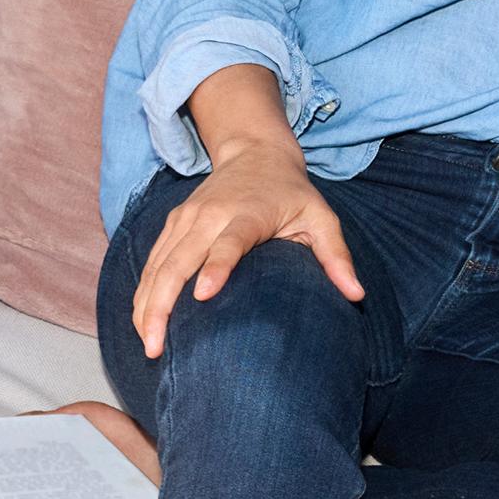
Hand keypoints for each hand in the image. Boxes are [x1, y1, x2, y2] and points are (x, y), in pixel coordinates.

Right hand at [131, 66, 364, 358]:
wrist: (255, 152)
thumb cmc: (292, 194)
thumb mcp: (321, 217)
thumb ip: (336, 255)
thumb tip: (356, 295)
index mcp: (249, 214)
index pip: (229, 243)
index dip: (216, 267)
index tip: (202, 296)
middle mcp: (210, 215)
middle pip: (178, 261)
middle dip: (163, 304)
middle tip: (156, 346)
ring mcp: (186, 219)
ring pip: (157, 265)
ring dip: (146, 305)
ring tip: (146, 344)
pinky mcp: (172, 224)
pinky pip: (151, 263)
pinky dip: (143, 293)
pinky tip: (141, 323)